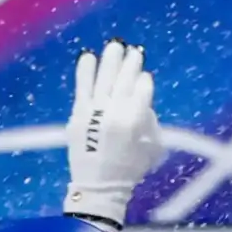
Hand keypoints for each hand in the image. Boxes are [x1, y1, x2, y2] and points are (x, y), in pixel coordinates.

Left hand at [64, 40, 163, 228]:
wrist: (98, 186)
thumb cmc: (130, 168)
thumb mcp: (153, 147)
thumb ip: (150, 120)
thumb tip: (141, 99)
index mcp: (135, 121)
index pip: (142, 90)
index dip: (144, 81)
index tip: (144, 77)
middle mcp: (114, 113)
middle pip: (124, 81)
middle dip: (130, 64)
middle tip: (134, 50)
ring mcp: (94, 113)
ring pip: (103, 79)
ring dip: (110, 61)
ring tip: (115, 45)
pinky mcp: (78, 115)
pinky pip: (82, 88)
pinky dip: (85, 71)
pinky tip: (88, 56)